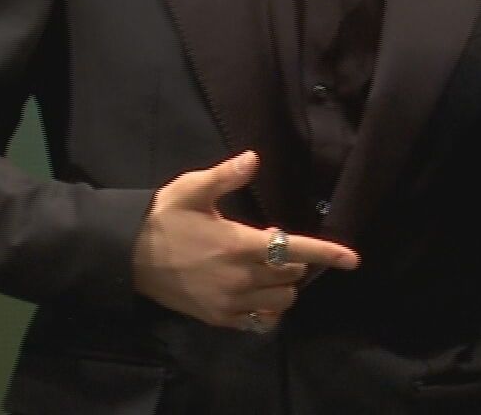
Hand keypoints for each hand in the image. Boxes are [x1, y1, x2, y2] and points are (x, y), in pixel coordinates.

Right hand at [130, 151, 359, 330]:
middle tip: (276, 247)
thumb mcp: (192, 189)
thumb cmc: (164, 217)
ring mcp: (229, 302)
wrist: (127, 255)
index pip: (294, 249)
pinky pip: (259, 322)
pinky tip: (259, 295)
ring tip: (268, 270)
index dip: (327, 254)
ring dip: (283, 286)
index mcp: (238, 244)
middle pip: (291, 276)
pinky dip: (268, 310)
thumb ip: (226, 176)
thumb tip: (254, 157)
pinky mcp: (218, 318)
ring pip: (280, 301)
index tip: (353, 259)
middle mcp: (240, 278)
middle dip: (294, 262)